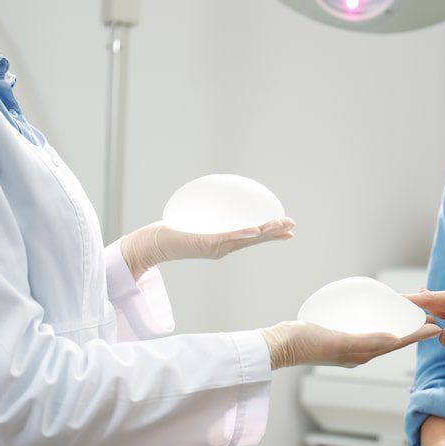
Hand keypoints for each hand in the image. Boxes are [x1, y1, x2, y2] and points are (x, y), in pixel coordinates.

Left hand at [120, 218, 294, 279]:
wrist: (152, 244)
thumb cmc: (171, 232)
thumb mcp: (195, 221)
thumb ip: (208, 214)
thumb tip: (216, 198)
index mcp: (224, 242)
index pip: (253, 237)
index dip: (272, 234)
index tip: (288, 229)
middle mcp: (223, 247)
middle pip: (255, 239)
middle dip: (274, 232)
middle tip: (292, 226)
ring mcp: (216, 247)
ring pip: (247, 239)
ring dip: (265, 233)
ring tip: (281, 226)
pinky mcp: (206, 244)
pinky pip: (229, 238)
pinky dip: (244, 234)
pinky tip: (255, 231)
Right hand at [259, 320, 441, 369]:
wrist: (279, 345)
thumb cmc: (305, 343)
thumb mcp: (338, 340)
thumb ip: (365, 341)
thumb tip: (395, 339)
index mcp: (363, 353)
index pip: (398, 342)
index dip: (418, 333)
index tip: (436, 325)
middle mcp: (360, 351)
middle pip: (393, 337)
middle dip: (411, 326)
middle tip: (427, 313)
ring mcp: (349, 343)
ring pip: (382, 332)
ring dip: (398, 323)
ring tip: (409, 312)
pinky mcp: (339, 335)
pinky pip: (367, 327)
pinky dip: (379, 320)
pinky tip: (376, 311)